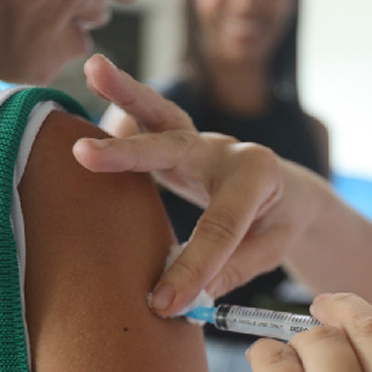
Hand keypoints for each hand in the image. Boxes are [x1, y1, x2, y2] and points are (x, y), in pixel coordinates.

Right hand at [73, 55, 327, 316]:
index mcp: (258, 177)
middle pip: (177, 147)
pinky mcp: (180, 144)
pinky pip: (149, 125)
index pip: (221, 226)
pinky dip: (120, 115)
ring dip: (125, 94)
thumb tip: (182, 300)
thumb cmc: (279, 224)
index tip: (164, 303)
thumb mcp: (269, 251)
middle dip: (130, 153)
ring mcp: (201, 142)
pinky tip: (83, 118)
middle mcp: (226, 150)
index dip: (193, 267)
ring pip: (161, 115)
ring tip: (93, 68)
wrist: (288, 193)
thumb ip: (230, 270)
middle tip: (85, 154)